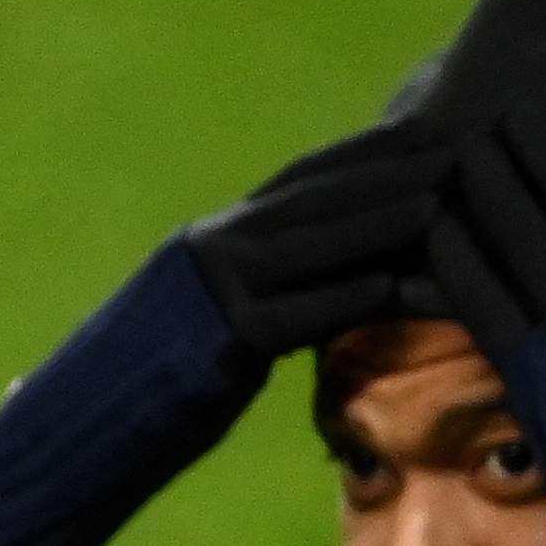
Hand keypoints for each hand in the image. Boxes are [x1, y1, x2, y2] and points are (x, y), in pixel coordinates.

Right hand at [181, 120, 444, 363]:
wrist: (95, 419)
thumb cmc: (170, 376)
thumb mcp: (225, 312)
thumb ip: (274, 280)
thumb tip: (341, 269)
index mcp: (221, 235)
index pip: (304, 177)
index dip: (364, 148)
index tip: (422, 126)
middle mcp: (216, 249)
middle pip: (313, 199)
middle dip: (384, 172)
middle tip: (451, 148)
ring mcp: (216, 293)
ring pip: (306, 246)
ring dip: (375, 224)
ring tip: (436, 204)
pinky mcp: (219, 343)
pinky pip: (290, 317)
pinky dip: (339, 299)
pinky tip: (385, 286)